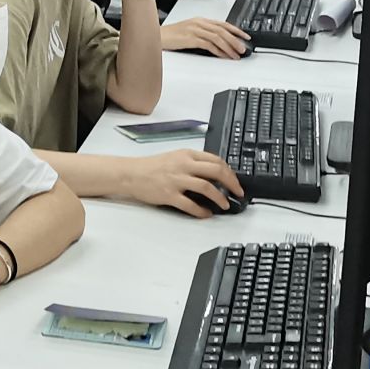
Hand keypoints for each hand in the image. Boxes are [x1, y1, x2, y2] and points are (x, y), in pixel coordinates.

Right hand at [123, 149, 244, 215]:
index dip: (230, 172)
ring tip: (225, 205)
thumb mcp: (175, 157)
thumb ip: (194, 163)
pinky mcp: (169, 195)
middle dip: (231, 183)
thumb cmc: (152, 167)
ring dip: (220, 198)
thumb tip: (215, 174)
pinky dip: (201, 211)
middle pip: (216, 171)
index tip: (235, 182)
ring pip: (206, 187)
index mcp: (187, 154)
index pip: (216, 160)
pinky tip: (206, 214)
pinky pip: (190, 204)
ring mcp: (176, 180)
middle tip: (238, 193)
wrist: (131, 174)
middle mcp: (183, 165)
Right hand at [163, 17, 250, 57]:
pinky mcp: (190, 38)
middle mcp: (199, 23)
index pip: (223, 24)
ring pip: (217, 37)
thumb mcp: (190, 31)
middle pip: (222, 30)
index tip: (245, 37)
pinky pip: (208, 44)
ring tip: (236, 54)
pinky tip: (223, 56)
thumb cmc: (172, 35)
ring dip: (229, 46)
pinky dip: (218, 51)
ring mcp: (195, 30)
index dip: (236, 30)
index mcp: (201, 20)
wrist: (157, 36)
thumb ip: (204, 34)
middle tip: (243, 48)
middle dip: (235, 40)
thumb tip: (219, 43)